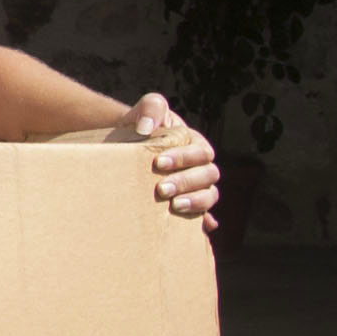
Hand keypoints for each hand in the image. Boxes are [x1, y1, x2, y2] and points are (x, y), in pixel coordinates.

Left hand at [128, 92, 220, 225]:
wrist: (126, 143)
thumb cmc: (141, 124)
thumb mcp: (148, 108)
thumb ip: (152, 107)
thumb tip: (146, 129)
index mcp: (195, 144)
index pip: (201, 153)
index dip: (183, 158)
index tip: (158, 163)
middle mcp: (200, 166)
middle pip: (208, 176)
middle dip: (186, 182)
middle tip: (161, 189)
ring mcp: (196, 186)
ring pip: (210, 196)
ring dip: (195, 202)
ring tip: (174, 206)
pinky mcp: (187, 203)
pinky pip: (202, 215)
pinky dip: (204, 222)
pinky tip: (202, 228)